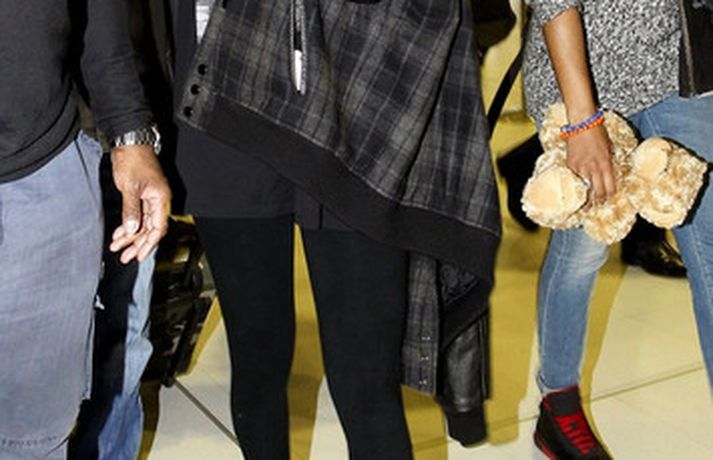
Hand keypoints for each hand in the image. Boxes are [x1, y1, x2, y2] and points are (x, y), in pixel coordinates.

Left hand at [109, 144, 170, 262]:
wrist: (129, 142)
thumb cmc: (133, 160)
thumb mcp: (130, 187)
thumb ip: (132, 210)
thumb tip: (132, 229)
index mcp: (160, 199)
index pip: (158, 228)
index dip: (149, 243)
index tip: (139, 255)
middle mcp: (158, 201)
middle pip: (150, 229)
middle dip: (137, 244)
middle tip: (126, 257)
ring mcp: (149, 199)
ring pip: (142, 224)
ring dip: (130, 237)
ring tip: (118, 248)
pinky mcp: (140, 196)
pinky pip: (136, 216)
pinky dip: (127, 226)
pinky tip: (118, 234)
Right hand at [565, 124, 615, 203]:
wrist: (581, 123)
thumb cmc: (597, 131)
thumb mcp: (608, 147)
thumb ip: (608, 160)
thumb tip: (607, 171)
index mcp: (605, 164)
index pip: (610, 188)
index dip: (610, 195)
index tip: (609, 198)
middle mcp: (593, 168)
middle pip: (597, 192)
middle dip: (598, 201)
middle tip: (598, 205)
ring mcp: (580, 168)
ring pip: (584, 189)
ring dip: (586, 197)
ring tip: (585, 205)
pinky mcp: (570, 165)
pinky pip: (574, 179)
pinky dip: (576, 184)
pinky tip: (576, 190)